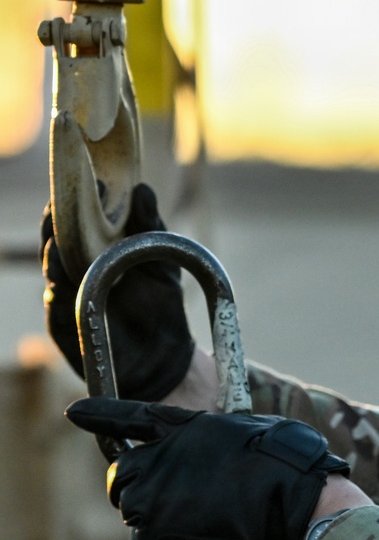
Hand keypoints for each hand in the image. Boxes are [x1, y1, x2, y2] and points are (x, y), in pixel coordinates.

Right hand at [41, 183, 194, 399]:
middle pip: (55, 242)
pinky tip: (59, 279)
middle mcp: (75, 273)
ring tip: (57, 238)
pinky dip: (57, 291)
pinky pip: (56, 307)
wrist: (165, 358)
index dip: (74, 201)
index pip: (75, 221)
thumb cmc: (160, 304)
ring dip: (52, 254)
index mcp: (95, 253)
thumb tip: (142, 188)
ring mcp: (67, 300)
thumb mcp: (162, 259)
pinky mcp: (65, 328)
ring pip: (52, 272)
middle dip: (55, 222)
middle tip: (59, 202)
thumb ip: (151, 225)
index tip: (85, 181)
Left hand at [66, 398, 350, 539]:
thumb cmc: (284, 463)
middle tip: (167, 492)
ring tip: (192, 512)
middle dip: (135, 482)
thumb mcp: (244, 431)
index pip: (127, 417)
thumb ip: (209, 439)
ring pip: (133, 506)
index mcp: (182, 426)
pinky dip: (164, 538)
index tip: (74, 412)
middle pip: (123, 473)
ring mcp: (155, 497)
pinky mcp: (158, 535)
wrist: (293, 505)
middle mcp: (159, 458)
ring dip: (152, 510)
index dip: (98, 414)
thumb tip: (206, 456)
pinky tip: (197, 533)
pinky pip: (147, 538)